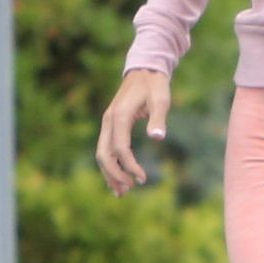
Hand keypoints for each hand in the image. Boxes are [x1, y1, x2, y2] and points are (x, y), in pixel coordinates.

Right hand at [97, 68, 169, 195]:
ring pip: (102, 153)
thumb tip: (157, 137)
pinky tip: (118, 178)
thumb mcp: (161, 99)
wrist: (145, 70)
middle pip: (104, 154)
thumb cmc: (155, 85)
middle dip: (114, 174)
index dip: (130, 166)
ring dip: (110, 173)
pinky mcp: (111, 125)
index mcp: (120, 116)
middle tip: (128, 190)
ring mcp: (108, 122)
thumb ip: (158, 119)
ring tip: (121, 192)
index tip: (143, 179)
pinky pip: (106, 148)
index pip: (120, 148)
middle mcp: (109, 120)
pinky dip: (110, 164)